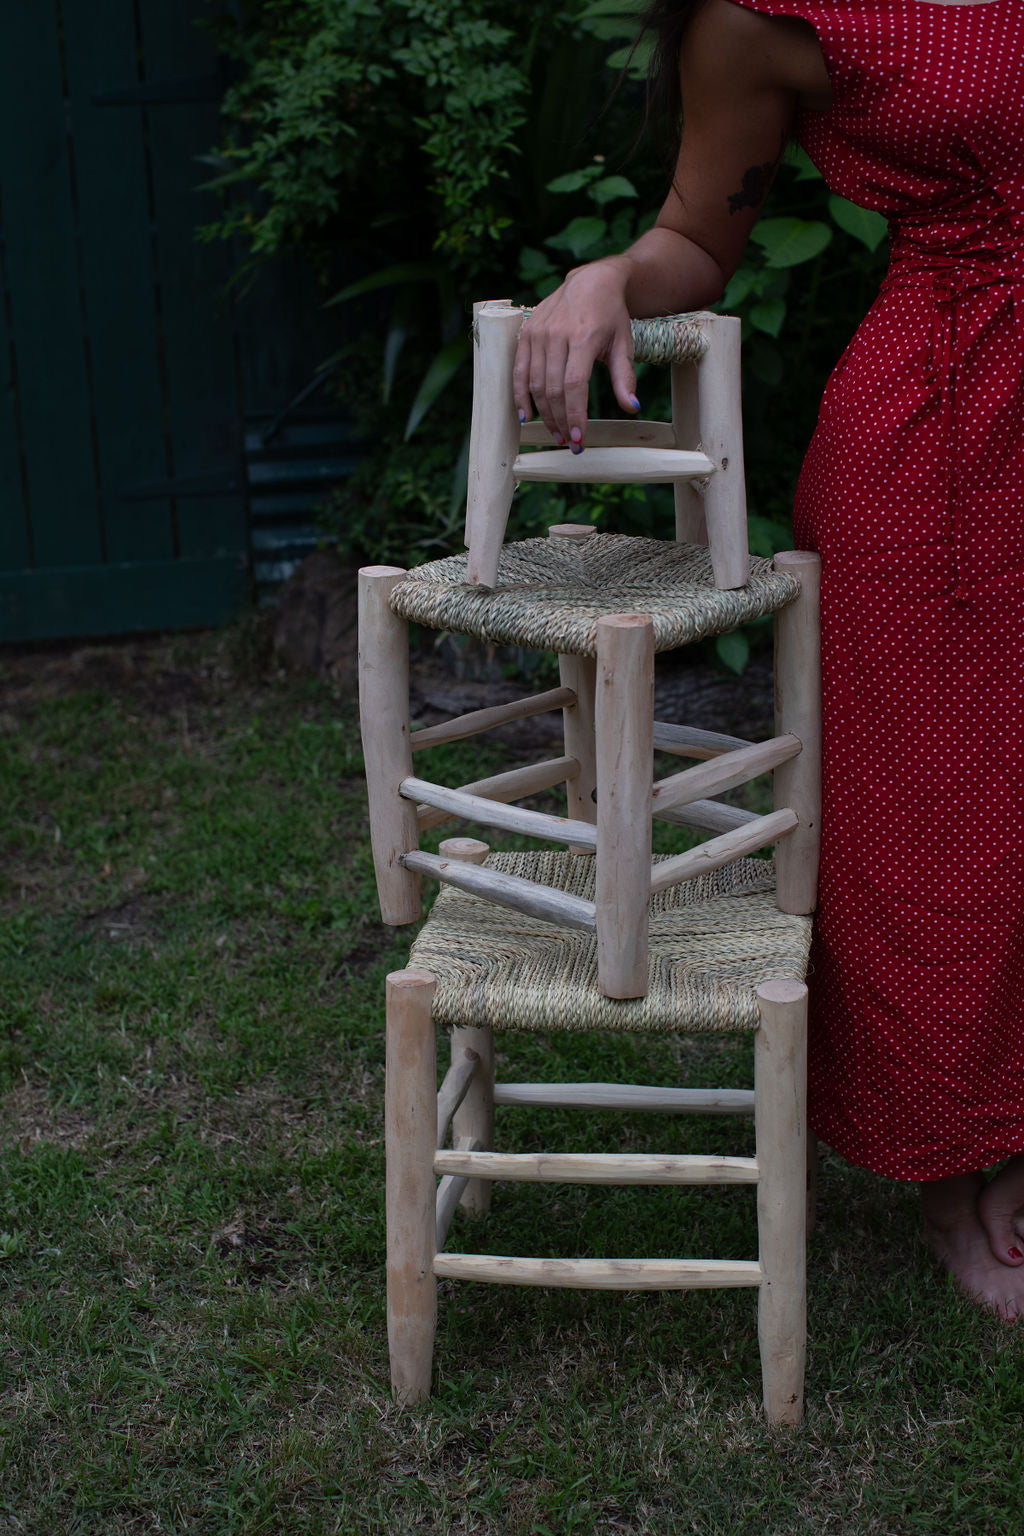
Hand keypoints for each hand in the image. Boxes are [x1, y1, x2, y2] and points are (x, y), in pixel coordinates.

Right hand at [512, 259, 640, 451]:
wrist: (590, 281)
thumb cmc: (610, 315)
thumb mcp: (623, 343)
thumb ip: (624, 377)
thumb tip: (632, 407)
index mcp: (583, 337)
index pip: (574, 385)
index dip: (575, 415)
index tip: (580, 438)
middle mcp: (557, 335)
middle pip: (553, 389)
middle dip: (560, 421)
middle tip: (570, 442)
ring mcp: (538, 333)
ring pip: (535, 384)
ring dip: (544, 414)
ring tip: (556, 433)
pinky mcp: (526, 333)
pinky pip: (519, 370)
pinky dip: (520, 395)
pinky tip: (526, 416)